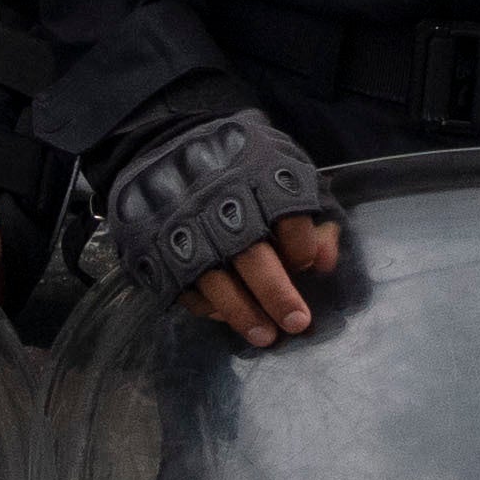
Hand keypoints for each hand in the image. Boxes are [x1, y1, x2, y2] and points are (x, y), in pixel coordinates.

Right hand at [88, 105, 352, 345]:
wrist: (161, 143)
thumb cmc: (238, 162)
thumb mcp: (281, 165)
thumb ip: (311, 209)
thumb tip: (326, 262)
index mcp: (256, 171)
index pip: (287, 215)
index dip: (301, 246)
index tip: (306, 264)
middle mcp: (216, 199)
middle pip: (250, 253)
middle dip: (276, 292)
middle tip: (297, 322)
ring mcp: (180, 225)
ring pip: (213, 278)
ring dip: (242, 312)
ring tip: (266, 337)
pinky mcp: (152, 247)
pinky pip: (180, 285)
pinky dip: (205, 307)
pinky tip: (225, 317)